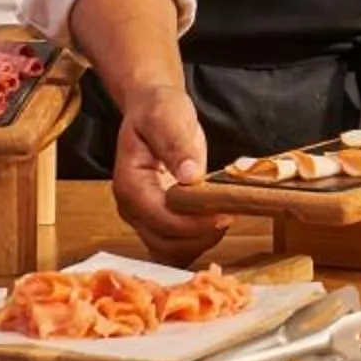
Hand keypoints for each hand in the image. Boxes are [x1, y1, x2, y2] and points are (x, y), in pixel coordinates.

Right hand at [112, 84, 230, 262]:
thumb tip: (190, 174)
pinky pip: (177, 246)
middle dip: (200, 234)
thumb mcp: (168, 115)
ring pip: (172, 251)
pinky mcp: (158, 221)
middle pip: (165, 242)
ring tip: (226, 214)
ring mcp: (143, 217)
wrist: (153, 111)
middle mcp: (132, 207)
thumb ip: (176, 143)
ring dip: (201, 240)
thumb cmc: (159, 110)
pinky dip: (198, 241)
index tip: (225, 213)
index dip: (194, 222)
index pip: (161, 219)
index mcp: (130, 184)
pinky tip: (216, 221)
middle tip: (231, 214)